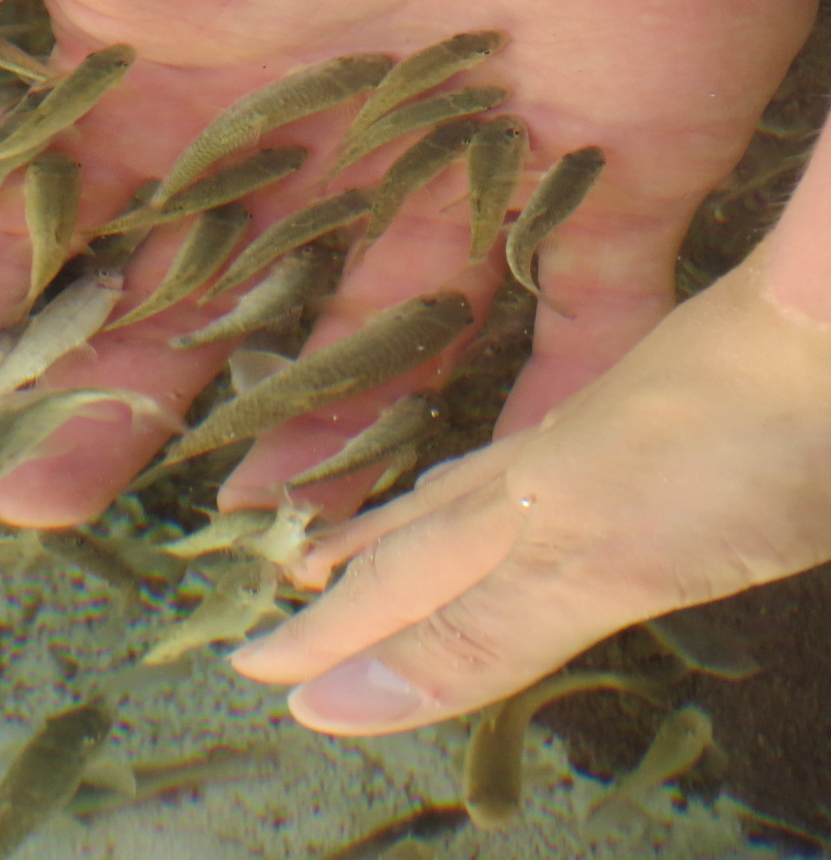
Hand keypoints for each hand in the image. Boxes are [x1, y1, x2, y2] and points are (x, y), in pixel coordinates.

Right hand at [230, 245, 830, 733]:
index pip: (396, 580)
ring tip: (376, 530)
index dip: (329, 632)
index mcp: (514, 505)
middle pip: (423, 528)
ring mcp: (597, 432)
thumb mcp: (594, 554)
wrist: (825, 318)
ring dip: (418, 521)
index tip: (251, 665)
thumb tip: (329, 705)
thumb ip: (476, 629)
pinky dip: (501, 474)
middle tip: (288, 583)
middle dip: (354, 568)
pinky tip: (520, 466)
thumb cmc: (730, 440)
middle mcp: (537, 467)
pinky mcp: (659, 410)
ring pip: (480, 487)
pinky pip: (539, 454)